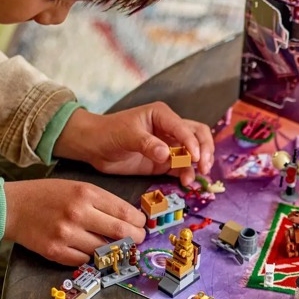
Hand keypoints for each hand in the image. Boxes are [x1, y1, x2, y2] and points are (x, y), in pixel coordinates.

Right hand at [3, 178, 145, 265]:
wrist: (12, 207)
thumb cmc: (47, 196)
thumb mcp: (77, 188)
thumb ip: (102, 202)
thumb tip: (130, 219)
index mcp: (86, 193)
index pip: (126, 212)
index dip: (139, 222)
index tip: (140, 224)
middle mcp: (78, 213)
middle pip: (122, 233)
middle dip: (135, 238)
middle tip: (137, 239)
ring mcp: (66, 234)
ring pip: (105, 250)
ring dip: (112, 249)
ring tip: (112, 244)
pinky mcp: (55, 251)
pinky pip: (85, 260)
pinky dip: (90, 256)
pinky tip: (86, 248)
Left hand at [53, 104, 214, 185]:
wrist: (93, 146)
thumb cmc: (108, 132)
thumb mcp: (127, 135)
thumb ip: (147, 144)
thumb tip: (167, 155)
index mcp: (162, 115)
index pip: (186, 128)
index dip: (193, 143)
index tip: (195, 158)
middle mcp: (170, 129)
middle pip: (198, 135)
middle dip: (205, 150)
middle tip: (204, 167)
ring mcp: (169, 146)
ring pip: (194, 153)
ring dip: (198, 165)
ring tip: (192, 179)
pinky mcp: (164, 162)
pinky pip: (181, 168)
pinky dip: (187, 174)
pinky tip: (185, 183)